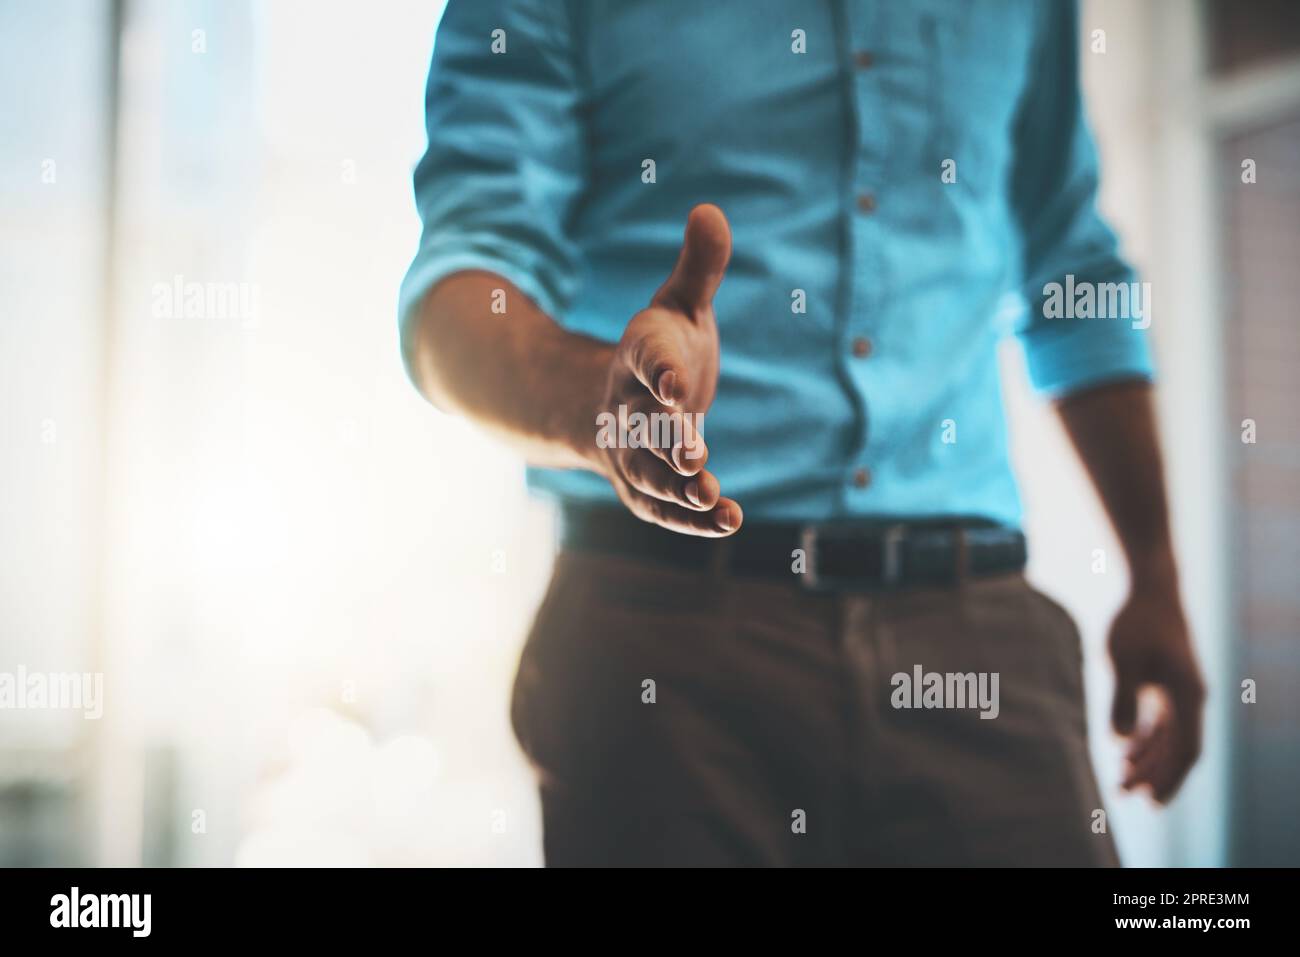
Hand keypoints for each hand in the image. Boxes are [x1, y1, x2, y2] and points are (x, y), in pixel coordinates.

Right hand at [590, 204, 742, 535]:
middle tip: (697, 458)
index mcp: (639, 356)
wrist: (623, 405)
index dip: (661, 372)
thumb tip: (710, 210)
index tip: (678, 386)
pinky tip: (729, 521)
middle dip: (668, 443)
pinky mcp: (647, 489)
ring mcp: (634, 453)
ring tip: (713, 499)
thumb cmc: (663, 348)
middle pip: (644, 429)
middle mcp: (630, 409)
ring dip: (679, 490)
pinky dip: (692, 519)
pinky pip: (665, 509)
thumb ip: (698, 267)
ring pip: (650, 476)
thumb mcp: (678, 304)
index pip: (647, 361)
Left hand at [1108, 577, 1205, 803]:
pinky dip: (1146, 739)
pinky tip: (1126, 751)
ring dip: (1148, 759)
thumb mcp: (1121, 660)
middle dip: (1153, 775)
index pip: (1186, 750)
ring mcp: (1181, 691)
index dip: (1168, 777)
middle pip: (1177, 749)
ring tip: (1121, 779)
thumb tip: (1121, 740)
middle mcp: (1191, 697)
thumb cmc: (1134, 622)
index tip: (1149, 800)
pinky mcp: (1167, 683)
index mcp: (1188, 695)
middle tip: (1123, 794)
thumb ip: (1121, 700)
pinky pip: (1162, 722)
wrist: (1148, 588)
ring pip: (1169, 737)